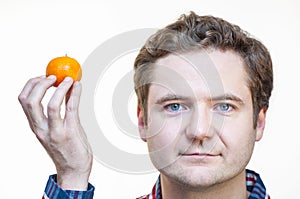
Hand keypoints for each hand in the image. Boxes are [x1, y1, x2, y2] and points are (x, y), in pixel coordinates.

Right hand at [18, 75, 92, 189]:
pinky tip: (78, 86)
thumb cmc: (67, 147)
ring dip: (59, 88)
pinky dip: (75, 94)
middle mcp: (41, 129)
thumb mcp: (56, 127)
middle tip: (53, 76)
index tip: (42, 76)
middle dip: (39, 84)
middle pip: (30, 101)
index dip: (31, 85)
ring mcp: (55, 131)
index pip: (24, 101)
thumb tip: (65, 87)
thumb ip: (58, 109)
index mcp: (35, 126)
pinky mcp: (70, 132)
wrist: (74, 169)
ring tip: (67, 79)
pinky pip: (71, 109)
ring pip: (51, 105)